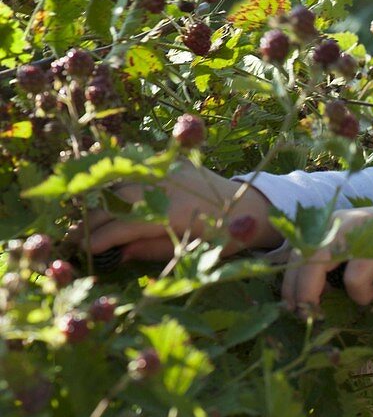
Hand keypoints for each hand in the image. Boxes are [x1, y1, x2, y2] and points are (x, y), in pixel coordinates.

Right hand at [65, 161, 280, 262]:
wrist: (253, 203)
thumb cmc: (227, 235)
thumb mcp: (194, 252)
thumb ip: (153, 249)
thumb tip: (119, 253)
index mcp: (172, 212)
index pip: (124, 225)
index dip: (101, 239)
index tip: (85, 251)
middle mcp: (166, 186)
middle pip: (115, 200)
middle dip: (93, 219)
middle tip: (74, 237)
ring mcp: (167, 170)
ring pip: (121, 181)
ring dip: (101, 200)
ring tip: (89, 220)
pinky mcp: (170, 162)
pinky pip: (135, 169)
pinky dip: (119, 183)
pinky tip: (108, 199)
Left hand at [281, 203, 372, 310]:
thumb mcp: (358, 242)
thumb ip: (332, 259)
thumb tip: (303, 297)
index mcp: (336, 223)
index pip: (302, 253)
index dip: (292, 285)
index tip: (294, 308)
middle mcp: (353, 226)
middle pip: (316, 263)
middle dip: (309, 294)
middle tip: (314, 316)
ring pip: (355, 281)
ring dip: (364, 296)